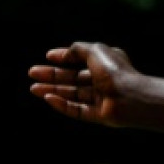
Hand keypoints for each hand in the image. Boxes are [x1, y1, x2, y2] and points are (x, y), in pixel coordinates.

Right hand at [28, 41, 147, 128]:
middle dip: (52, 75)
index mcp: (107, 62)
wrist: (130, 97)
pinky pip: (76, 109)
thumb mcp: (95, 51)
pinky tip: (48, 98)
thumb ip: (78, 49)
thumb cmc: (115, 71)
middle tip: (32, 72)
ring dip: (52, 90)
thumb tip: (64, 53)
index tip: (48, 56)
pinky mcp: (98, 115)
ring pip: (72, 94)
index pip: (82, 59)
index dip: (65, 57)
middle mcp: (104, 79)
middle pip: (73, 78)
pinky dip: (62, 104)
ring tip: (33, 88)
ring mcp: (101, 98)